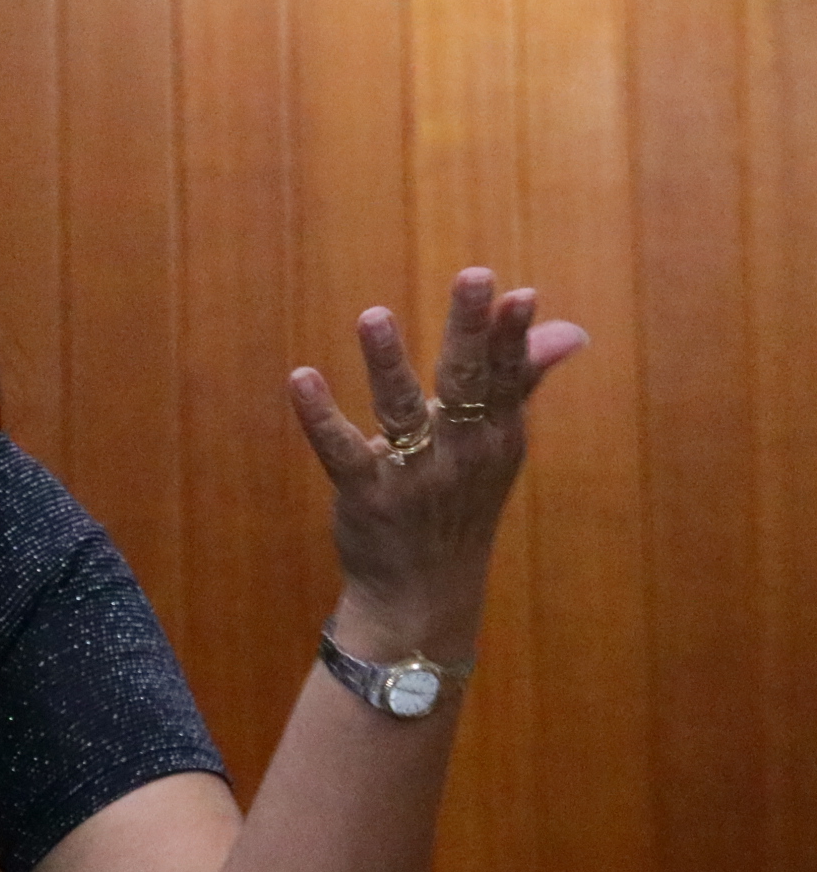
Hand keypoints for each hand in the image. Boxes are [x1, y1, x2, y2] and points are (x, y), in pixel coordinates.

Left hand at [287, 267, 587, 662]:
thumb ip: (523, 382)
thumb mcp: (500, 447)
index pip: (508, 376)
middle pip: (468, 382)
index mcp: (497, 435)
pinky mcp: (366, 496)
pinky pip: (342, 452)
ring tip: (374, 316)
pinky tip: (302, 378)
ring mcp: (414, 475)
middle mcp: (462, 452)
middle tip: (474, 277)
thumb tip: (569, 330)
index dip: (511, 335)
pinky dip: (320, 417)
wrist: (425, 594)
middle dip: (471, 330)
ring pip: (402, 411)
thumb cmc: (462, 503)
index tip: (518, 293)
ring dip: (388, 363)